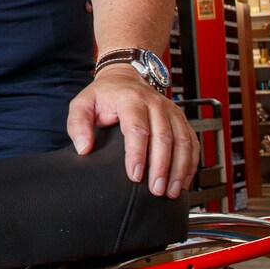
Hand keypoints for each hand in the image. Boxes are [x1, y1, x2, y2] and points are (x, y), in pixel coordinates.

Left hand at [66, 68, 198, 198]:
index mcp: (131, 99)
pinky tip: (183, 181)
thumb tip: (83, 148)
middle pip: (164, 138)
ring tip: (171, 191)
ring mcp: (171, 111)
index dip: (137, 154)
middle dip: (161, 167)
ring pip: (182, 141)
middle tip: (156, 190)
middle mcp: (155, 104)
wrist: (125, 77)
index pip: (138, 129)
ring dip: (179, 168)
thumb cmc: (104, 94)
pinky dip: (190, 163)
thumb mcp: (82, 103)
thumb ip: (77, 124)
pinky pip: (192, 142)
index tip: (135, 176)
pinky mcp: (181, 119)